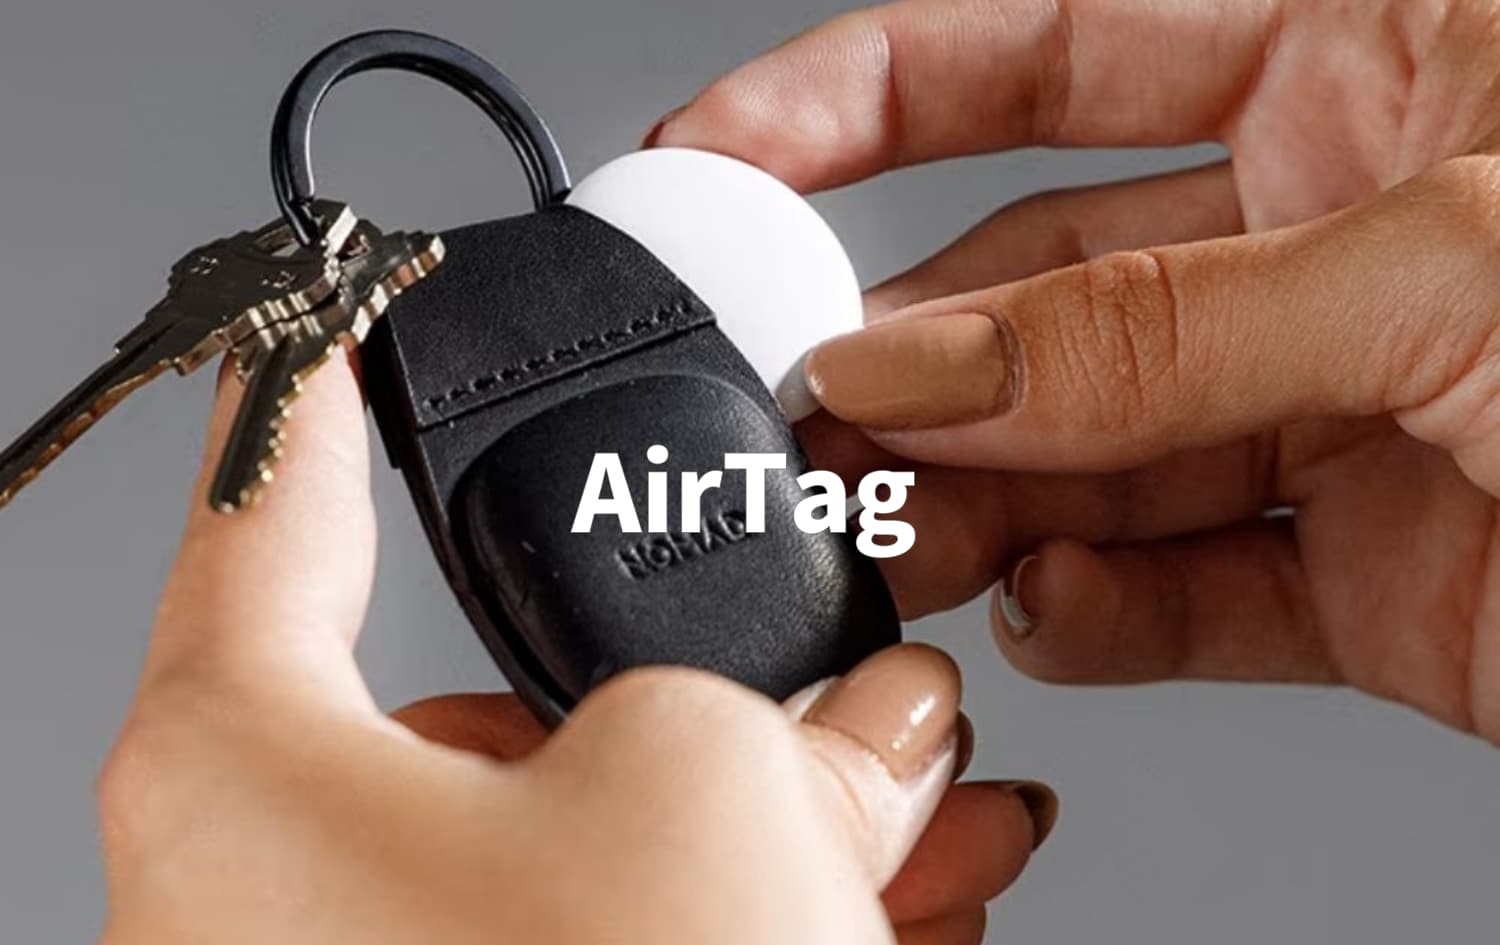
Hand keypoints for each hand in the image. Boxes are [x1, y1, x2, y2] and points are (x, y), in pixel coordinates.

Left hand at [96, 353, 1051, 944]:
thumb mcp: (716, 787)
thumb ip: (788, 714)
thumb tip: (874, 727)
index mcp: (245, 778)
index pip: (261, 508)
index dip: (308, 392)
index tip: (326, 328)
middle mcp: (271, 906)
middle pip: (488, 724)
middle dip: (684, 698)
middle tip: (830, 690)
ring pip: (580, 861)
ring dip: (756, 823)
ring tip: (921, 808)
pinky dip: (735, 922)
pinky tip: (896, 910)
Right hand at [648, 0, 1499, 743]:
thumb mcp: (1456, 259)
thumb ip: (1163, 324)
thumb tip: (923, 362)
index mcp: (1372, 72)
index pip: (1049, 53)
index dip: (861, 97)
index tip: (720, 158)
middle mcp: (1334, 244)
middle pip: (1038, 291)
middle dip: (905, 359)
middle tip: (802, 422)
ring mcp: (1337, 417)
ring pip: (1085, 460)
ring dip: (971, 507)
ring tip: (893, 541)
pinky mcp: (1360, 580)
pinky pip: (1177, 598)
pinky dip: (1089, 616)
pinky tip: (1049, 606)